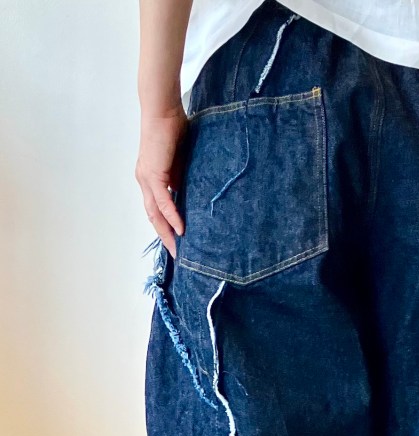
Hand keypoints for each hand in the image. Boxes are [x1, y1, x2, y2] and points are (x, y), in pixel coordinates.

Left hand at [135, 104, 187, 256]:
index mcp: (150, 178)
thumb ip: (180, 177)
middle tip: (177, 254)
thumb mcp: (179, 159)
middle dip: (165, 236)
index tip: (177, 241)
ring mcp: (147, 179)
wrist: (162, 110)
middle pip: (153, 217)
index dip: (165, 225)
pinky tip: (181, 229)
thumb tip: (187, 193)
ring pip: (155, 213)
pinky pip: (163, 202)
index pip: (156, 208)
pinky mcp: (153, 174)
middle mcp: (145, 181)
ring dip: (167, 232)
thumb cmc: (172, 127)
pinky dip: (172, 216)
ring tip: (178, 248)